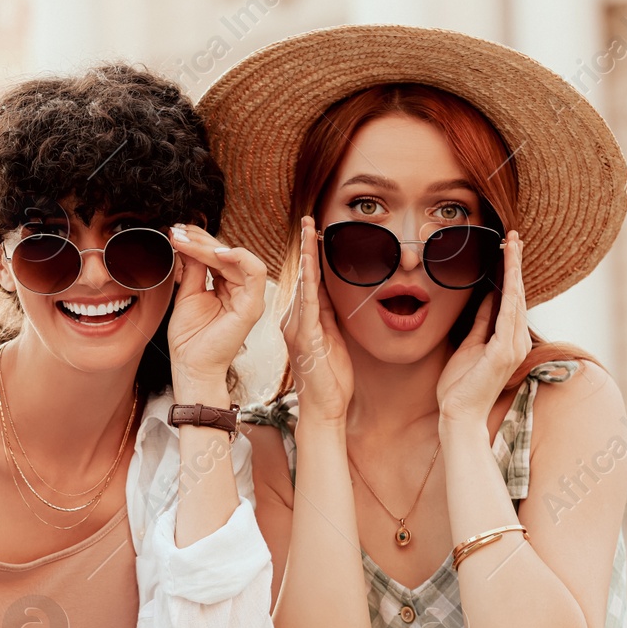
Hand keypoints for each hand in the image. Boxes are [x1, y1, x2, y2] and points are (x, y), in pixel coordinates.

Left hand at [165, 224, 267, 396]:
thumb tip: (188, 242)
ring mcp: (249, 298)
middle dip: (201, 240)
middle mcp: (241, 290)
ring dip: (210, 246)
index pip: (218, 256)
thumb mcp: (188, 294)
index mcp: (228, 287)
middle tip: (177, 232)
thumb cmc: (189, 337)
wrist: (191, 366)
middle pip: (227, 253)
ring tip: (185, 241)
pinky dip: (238, 257)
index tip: (175, 233)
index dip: (198, 241)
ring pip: (237, 258)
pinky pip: (255, 272)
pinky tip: (215, 253)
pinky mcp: (252, 306)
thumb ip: (193, 268)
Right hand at [280, 216, 352, 421]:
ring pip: (302, 283)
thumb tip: (330, 292)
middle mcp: (293, 320)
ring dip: (306, 255)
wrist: (324, 408)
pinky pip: (307, 302)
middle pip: (302, 276)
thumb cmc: (330, 380)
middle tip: (309, 218)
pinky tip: (311, 263)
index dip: (312, 255)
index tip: (315, 231)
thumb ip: (328, 315)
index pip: (308, 282)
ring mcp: (296, 327)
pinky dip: (309, 280)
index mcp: (302, 321)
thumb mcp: (333, 340)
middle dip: (306, 246)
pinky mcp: (304, 337)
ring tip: (309, 230)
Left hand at [437, 230, 528, 425]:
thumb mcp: (469, 345)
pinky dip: (509, 291)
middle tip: (514, 237)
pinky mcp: (504, 352)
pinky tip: (509, 272)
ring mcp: (513, 347)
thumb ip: (480, 323)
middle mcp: (516, 342)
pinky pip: (507, 315)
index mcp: (508, 341)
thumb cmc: (461, 386)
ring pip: (516, 300)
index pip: (512, 301)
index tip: (509, 250)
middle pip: (518, 295)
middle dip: (515, 264)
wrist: (458, 414)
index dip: (511, 274)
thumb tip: (487, 299)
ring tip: (513, 245)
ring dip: (514, 270)